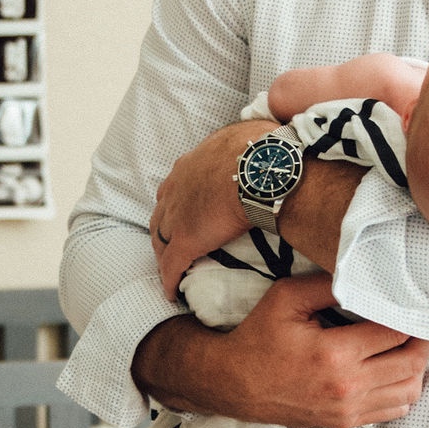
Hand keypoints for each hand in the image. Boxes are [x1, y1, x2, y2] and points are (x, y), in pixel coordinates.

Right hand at [139, 272, 428, 427]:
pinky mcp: (346, 421)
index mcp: (335, 354)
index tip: (414, 299)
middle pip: (412, 362)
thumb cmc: (258, 338)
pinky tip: (395, 368)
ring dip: (417, 365)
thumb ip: (329, 283)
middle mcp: (348, 387)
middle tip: (420, 318)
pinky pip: (395, 409)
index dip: (411, 313)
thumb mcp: (286, 298)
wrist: (233, 384)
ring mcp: (349, 409)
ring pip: (410, 389)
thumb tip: (365, 272)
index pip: (396, 331)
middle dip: (423, 337)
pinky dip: (404, 388)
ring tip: (410, 342)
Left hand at [150, 121, 274, 300]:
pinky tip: (172, 292)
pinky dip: (169, 279)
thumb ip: (250, 140)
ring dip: (164, 254)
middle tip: (170, 242)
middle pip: (162, 213)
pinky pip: (171, 265)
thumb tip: (267, 135)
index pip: (177, 187)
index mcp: (192, 165)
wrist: (259, 169)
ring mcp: (177, 215)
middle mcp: (177, 188)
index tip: (184, 210)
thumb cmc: (262, 149)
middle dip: (164, 228)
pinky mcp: (185, 241)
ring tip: (170, 268)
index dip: (178, 201)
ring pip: (161, 240)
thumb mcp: (252, 134)